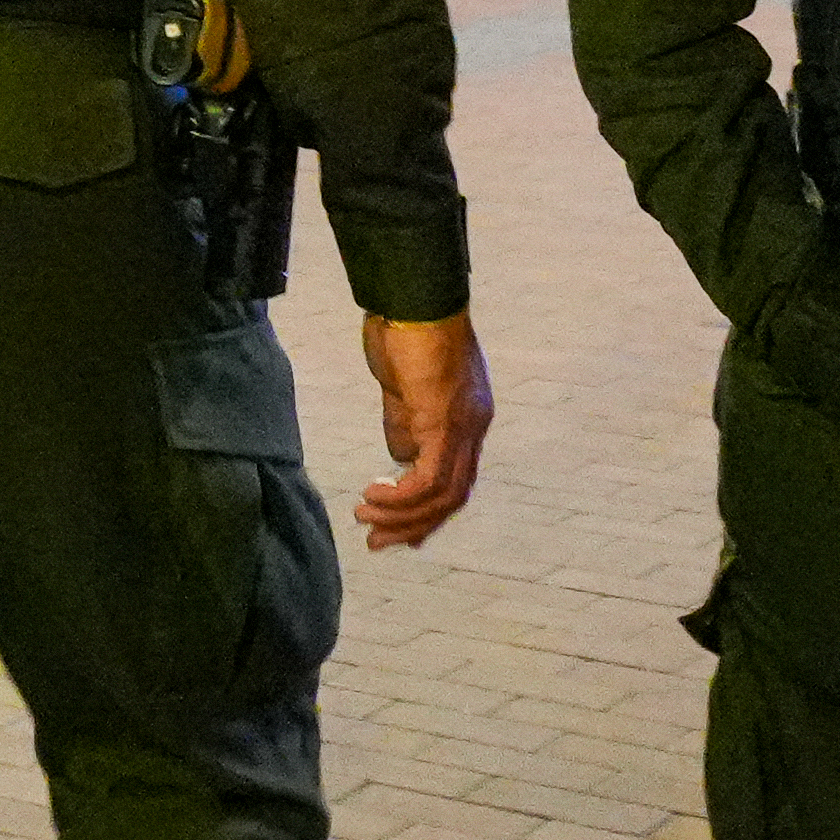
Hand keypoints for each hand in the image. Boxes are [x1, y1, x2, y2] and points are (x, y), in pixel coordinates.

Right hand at [355, 314, 493, 548]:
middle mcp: (474, 428)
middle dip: (413, 526)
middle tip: (375, 542)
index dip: (427, 512)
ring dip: (402, 516)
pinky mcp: (443, 420)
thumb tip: (399, 459)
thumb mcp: (403, 388)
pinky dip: (401, 496)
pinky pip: (428, 477)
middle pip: (454, 497)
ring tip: (365, 518)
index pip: (455, 481)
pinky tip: (372, 494)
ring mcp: (463, 425)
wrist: (412, 297)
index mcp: (467, 419)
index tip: (395, 529)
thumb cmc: (404, 331)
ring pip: (444, 495)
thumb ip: (405, 424)